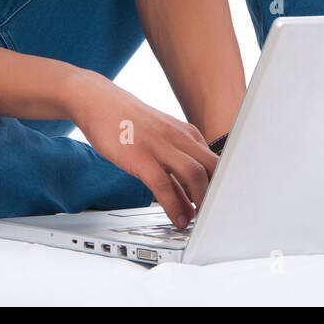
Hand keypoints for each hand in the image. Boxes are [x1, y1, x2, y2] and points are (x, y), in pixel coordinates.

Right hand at [67, 69, 217, 228]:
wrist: (99, 102)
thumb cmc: (129, 124)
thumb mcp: (160, 142)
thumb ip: (176, 170)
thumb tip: (190, 201)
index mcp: (187, 133)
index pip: (217, 161)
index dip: (224, 185)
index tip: (223, 205)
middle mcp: (178, 137)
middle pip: (213, 167)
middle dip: (218, 194)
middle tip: (216, 216)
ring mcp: (160, 146)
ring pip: (194, 174)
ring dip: (201, 201)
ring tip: (199, 221)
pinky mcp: (140, 157)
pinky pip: (163, 185)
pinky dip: (174, 206)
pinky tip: (177, 219)